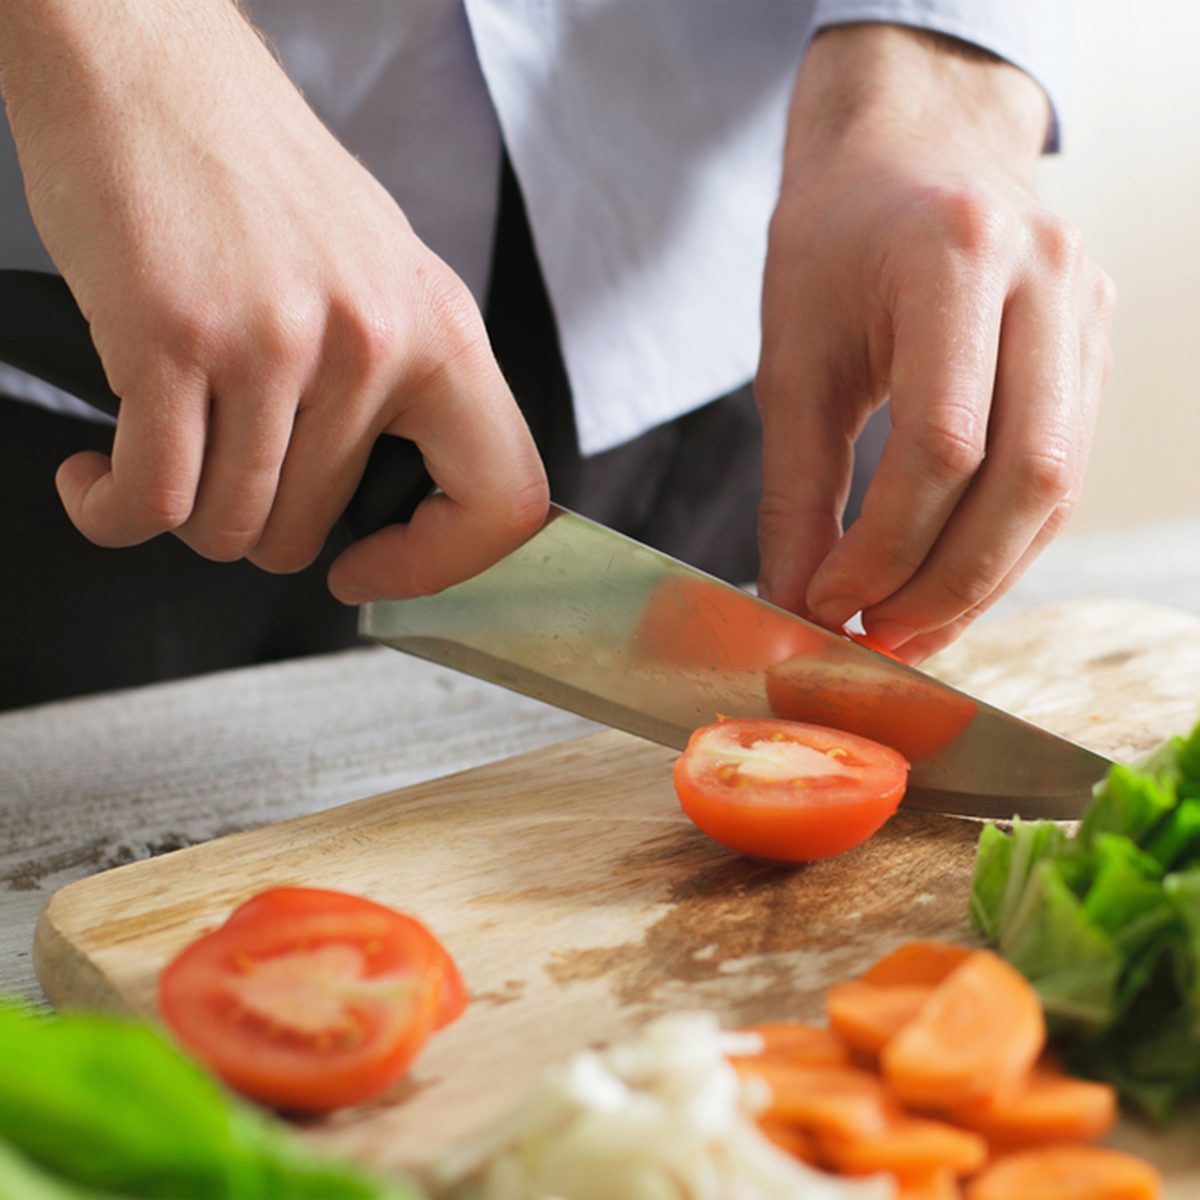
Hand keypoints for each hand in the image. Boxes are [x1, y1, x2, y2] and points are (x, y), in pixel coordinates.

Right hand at [0, 0, 547, 601]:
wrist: (147, 57)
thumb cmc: (256, 171)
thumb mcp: (376, 270)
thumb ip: (398, 379)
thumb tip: (403, 491)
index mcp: (437, 328)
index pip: (502, 498)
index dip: (441, 565)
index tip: (372, 568)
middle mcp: (371, 341)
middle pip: (313, 528)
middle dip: (255, 529)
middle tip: (220, 480)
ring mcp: (276, 343)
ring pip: (230, 526)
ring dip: (184, 520)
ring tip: (155, 468)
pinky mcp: (175, 338)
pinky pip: (150, 497)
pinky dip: (111, 512)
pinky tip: (96, 481)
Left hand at [755, 25, 1114, 660]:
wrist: (905, 154)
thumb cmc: (832, 246)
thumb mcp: (792, 360)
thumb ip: (795, 491)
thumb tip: (799, 603)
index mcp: (955, 255)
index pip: (942, 444)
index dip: (885, 547)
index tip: (828, 602)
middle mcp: (1045, 278)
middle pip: (1025, 477)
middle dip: (946, 583)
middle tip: (877, 638)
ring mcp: (1087, 310)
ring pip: (1057, 486)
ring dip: (982, 578)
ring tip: (906, 628)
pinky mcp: (1095, 345)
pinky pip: (1062, 469)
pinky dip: (1003, 541)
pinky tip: (946, 579)